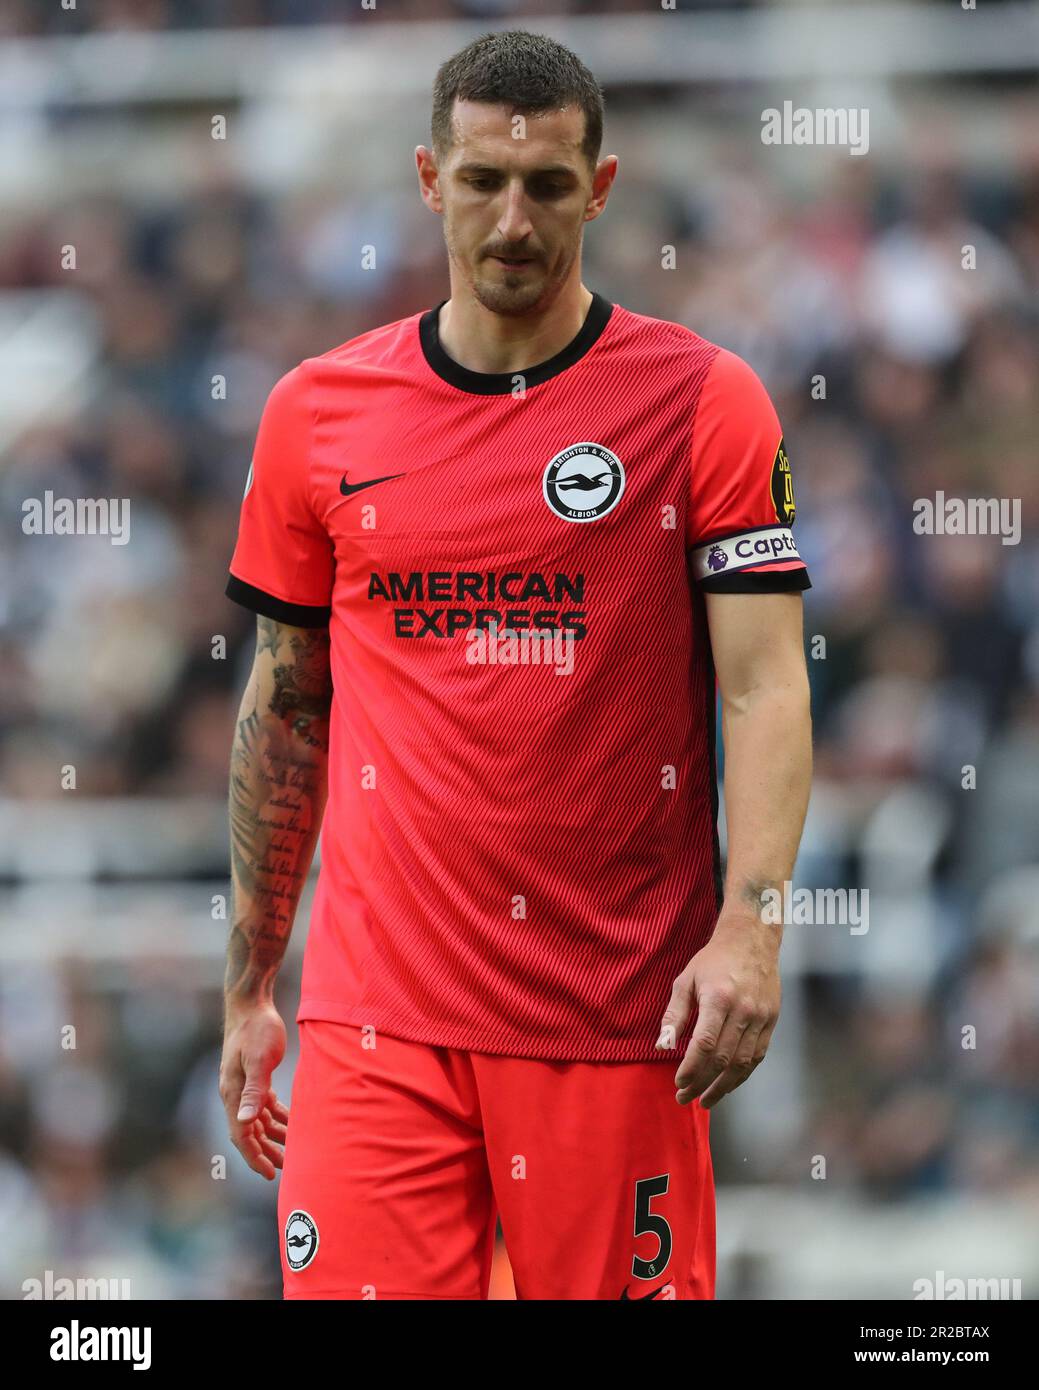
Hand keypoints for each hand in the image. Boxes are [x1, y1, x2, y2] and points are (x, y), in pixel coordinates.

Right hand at [219, 997, 288, 1179]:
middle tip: (285, 1169)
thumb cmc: (256, 1028)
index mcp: (232, 1093)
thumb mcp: (258, 1059)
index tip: (269, 1174)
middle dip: (265, 1152)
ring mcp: (243, 1083)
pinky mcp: (254, 1074)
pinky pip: (264, 1103)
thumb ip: (254, 1090)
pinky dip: (276, 1115)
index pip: (240, 1135)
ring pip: (258, 1119)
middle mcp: (234, 1092)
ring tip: (291, 1151)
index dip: (255, 1156)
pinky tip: (290, 1121)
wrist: (251, 1003)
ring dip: (273, 1136)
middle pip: (249, 1131)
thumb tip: (245, 1120)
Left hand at [656, 909, 780, 1108]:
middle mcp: (743, 1011)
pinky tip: (727, 1084)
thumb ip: (674, 1014)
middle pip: (723, 1058)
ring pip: (743, 1063)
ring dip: (723, 1086)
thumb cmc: (714, 959)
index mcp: (719, 998)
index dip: (691, 1068)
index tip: (679, 1083)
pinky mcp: (772, 1022)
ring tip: (705, 1100)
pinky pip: (757, 1056)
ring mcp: (760, 1018)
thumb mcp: (686, 980)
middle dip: (702, 1083)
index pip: (705, 1044)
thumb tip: (663, 1045)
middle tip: (685, 1098)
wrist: (752, 941)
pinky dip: (742, 1074)